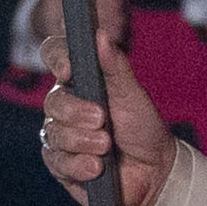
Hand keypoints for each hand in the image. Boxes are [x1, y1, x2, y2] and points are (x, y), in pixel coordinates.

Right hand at [38, 19, 171, 205]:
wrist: (153, 171)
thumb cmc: (143, 129)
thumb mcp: (132, 95)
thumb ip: (115, 66)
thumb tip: (101, 34)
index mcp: (81, 80)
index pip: (54, 55)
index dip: (57, 58)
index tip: (69, 70)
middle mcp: (66, 105)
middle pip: (52, 101)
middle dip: (77, 113)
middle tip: (102, 120)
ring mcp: (61, 135)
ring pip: (54, 134)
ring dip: (82, 142)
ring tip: (106, 147)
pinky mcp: (61, 164)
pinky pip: (56, 161)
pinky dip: (78, 165)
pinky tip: (96, 168)